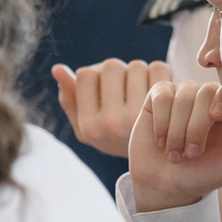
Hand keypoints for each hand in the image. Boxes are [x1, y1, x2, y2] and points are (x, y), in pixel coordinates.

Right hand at [53, 59, 171, 157]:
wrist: (150, 156)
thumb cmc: (110, 134)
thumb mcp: (83, 122)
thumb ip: (69, 97)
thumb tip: (57, 69)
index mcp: (89, 126)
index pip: (85, 75)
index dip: (93, 76)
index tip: (100, 90)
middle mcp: (112, 123)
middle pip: (111, 66)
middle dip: (115, 72)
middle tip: (121, 87)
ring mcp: (139, 117)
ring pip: (136, 66)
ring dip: (137, 73)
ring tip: (137, 90)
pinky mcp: (163, 108)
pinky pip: (158, 68)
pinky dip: (157, 72)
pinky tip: (152, 88)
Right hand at [127, 80, 221, 211]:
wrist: (167, 186)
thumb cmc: (204, 176)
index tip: (221, 122)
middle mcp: (205, 98)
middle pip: (204, 92)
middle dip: (197, 126)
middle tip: (193, 154)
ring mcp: (181, 95)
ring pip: (182, 96)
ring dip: (178, 129)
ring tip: (176, 154)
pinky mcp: (157, 97)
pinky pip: (161, 96)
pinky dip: (162, 122)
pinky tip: (161, 142)